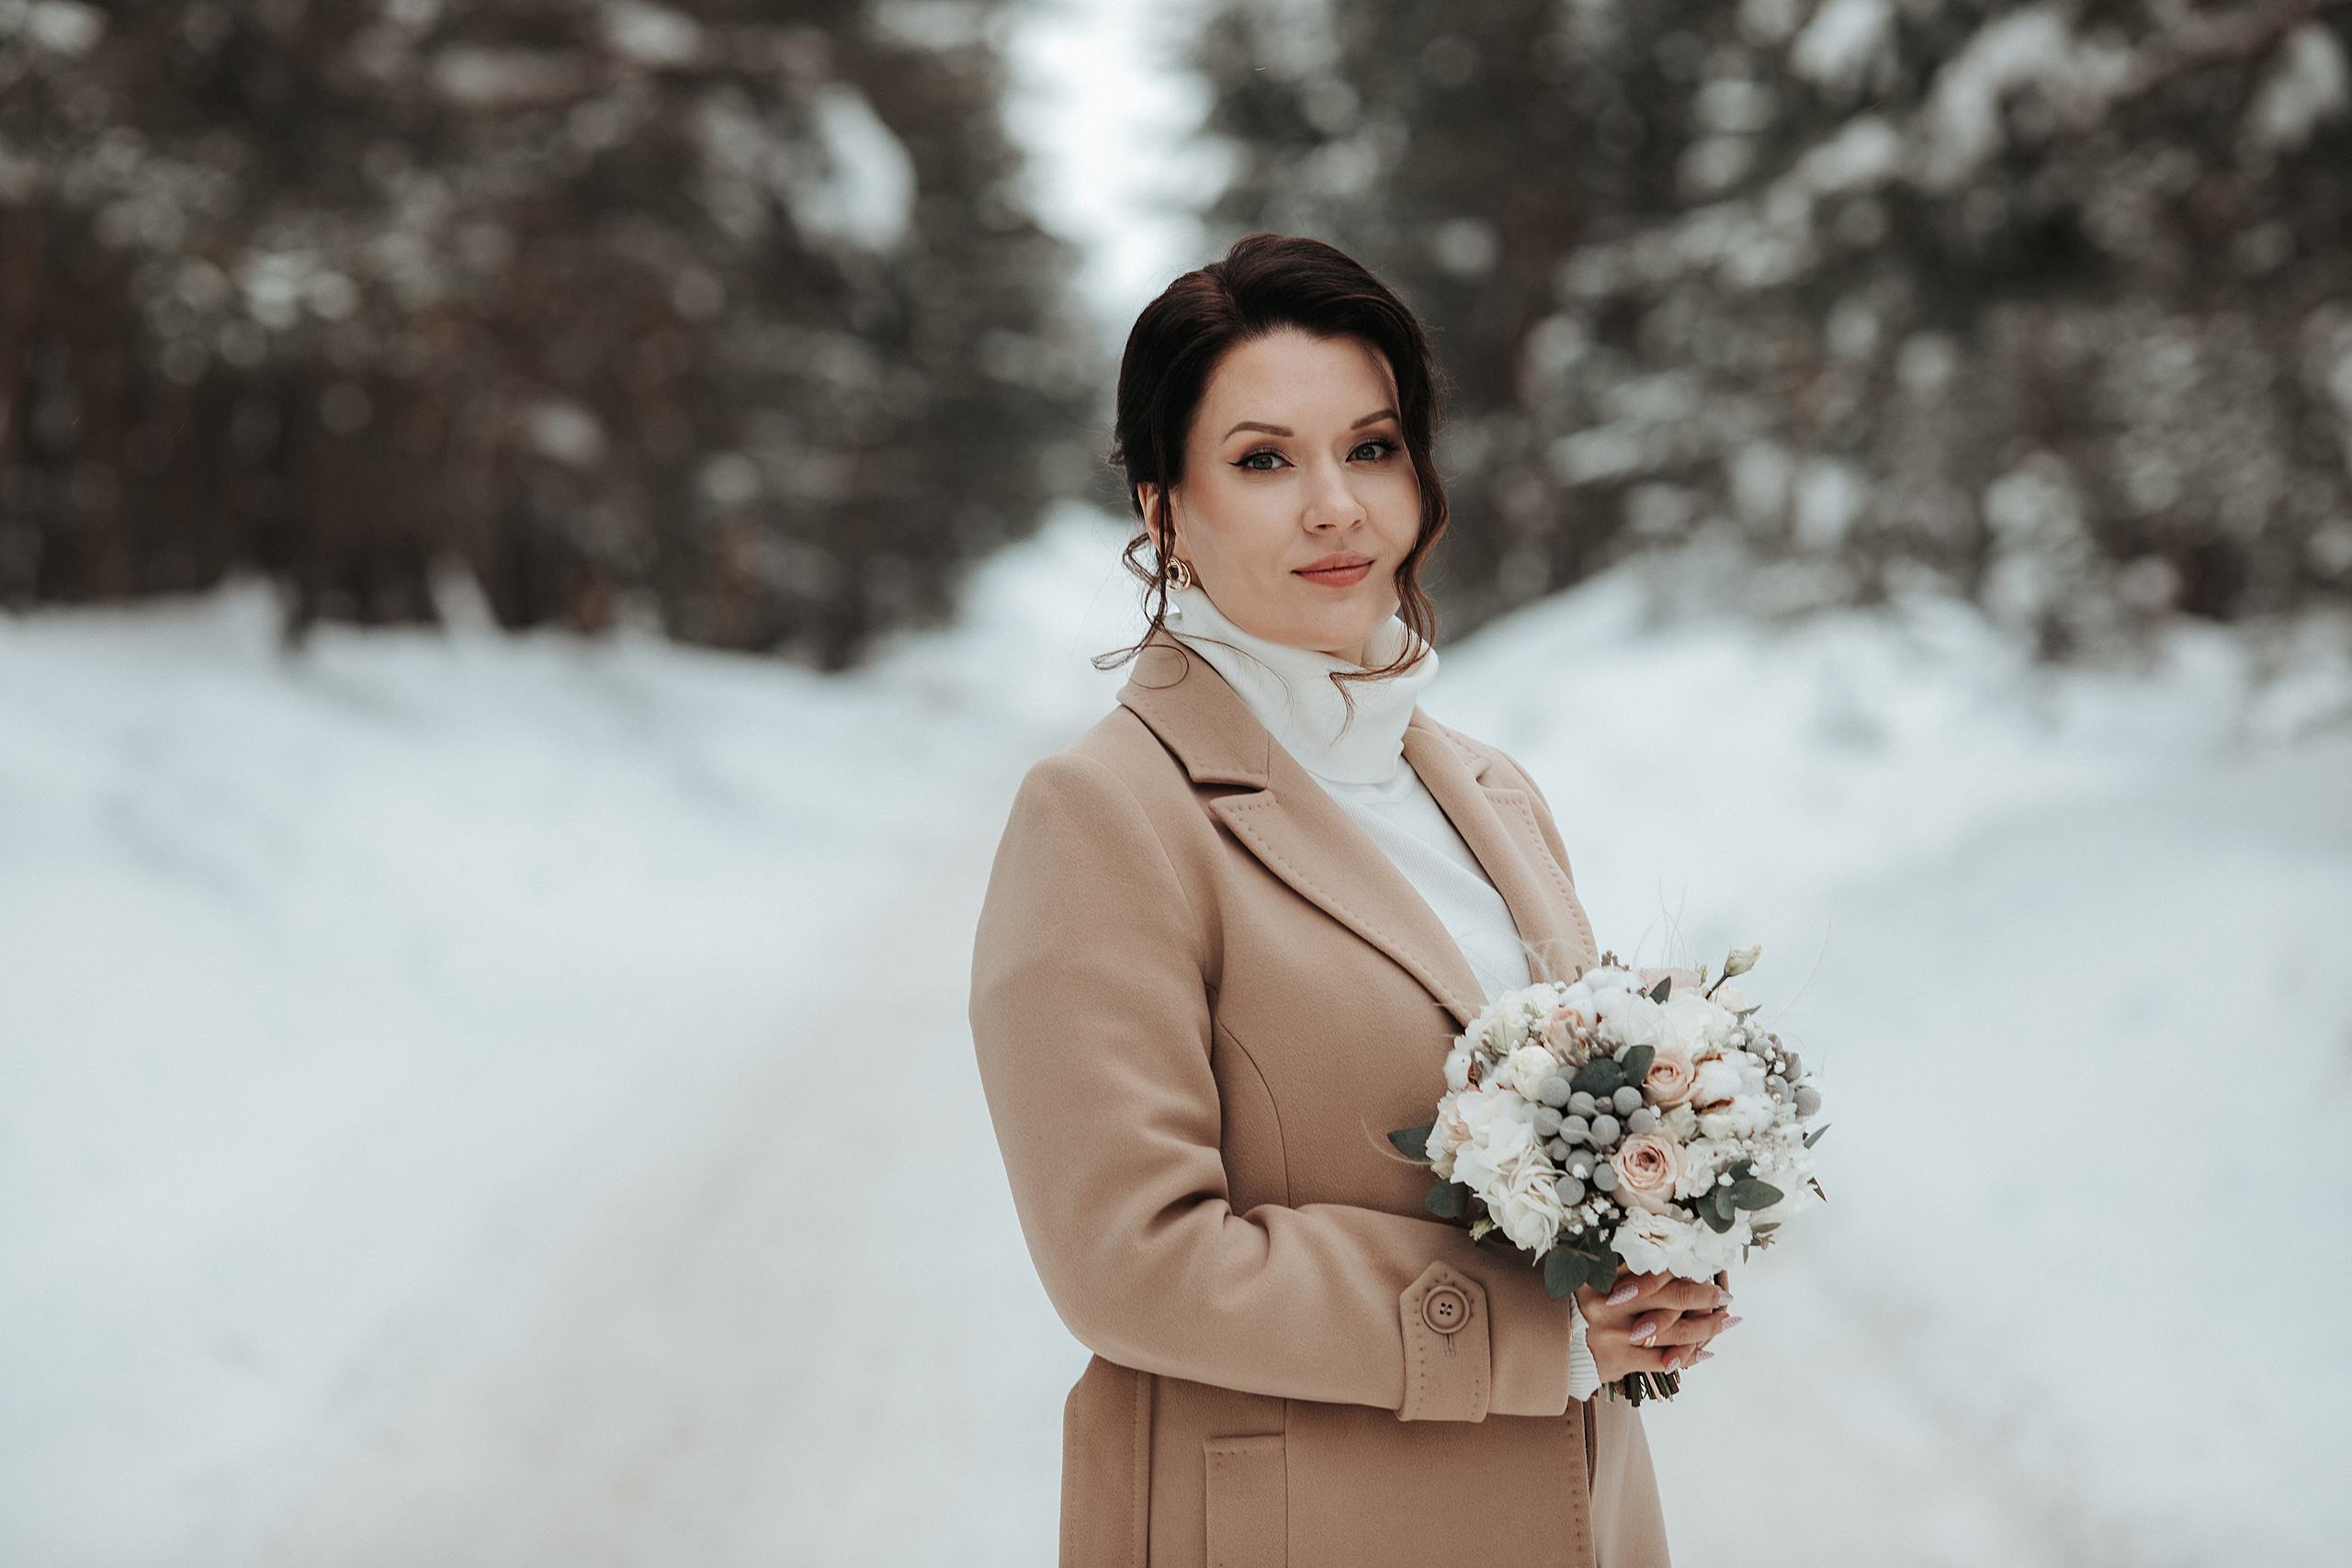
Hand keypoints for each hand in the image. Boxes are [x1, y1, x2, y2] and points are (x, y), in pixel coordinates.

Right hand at [1574, 1269, 1735, 1381]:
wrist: (1548, 1344)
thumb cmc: (1573, 1307)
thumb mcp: (1589, 1276)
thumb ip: (1621, 1266)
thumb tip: (1664, 1257)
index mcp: (1605, 1275)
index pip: (1656, 1268)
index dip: (1684, 1269)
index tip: (1703, 1269)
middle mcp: (1612, 1303)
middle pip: (1673, 1297)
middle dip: (1706, 1297)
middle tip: (1725, 1296)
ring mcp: (1618, 1334)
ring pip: (1676, 1331)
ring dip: (1707, 1327)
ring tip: (1727, 1321)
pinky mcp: (1620, 1360)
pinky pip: (1664, 1359)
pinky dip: (1689, 1357)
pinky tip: (1705, 1352)